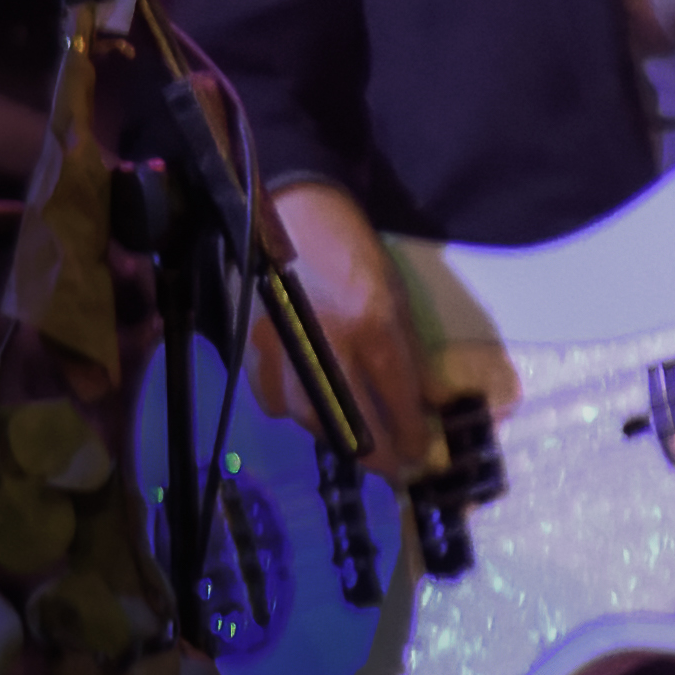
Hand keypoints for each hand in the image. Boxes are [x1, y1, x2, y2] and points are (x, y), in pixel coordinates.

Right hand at [248, 179, 432, 474]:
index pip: (397, 401)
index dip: (410, 437)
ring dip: (334, 436)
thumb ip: (408, 354)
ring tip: (352, 437)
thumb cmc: (353, 250)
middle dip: (374, 454)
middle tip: (389, 465)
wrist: (293, 210)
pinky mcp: (251, 346)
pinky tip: (308, 404)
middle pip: (350, 425)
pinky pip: (272, 400)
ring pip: (308, 419)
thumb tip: (424, 404)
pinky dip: (293, 411)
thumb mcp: (395, 296)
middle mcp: (325, 344)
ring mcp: (282, 348)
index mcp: (371, 325)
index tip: (417, 455)